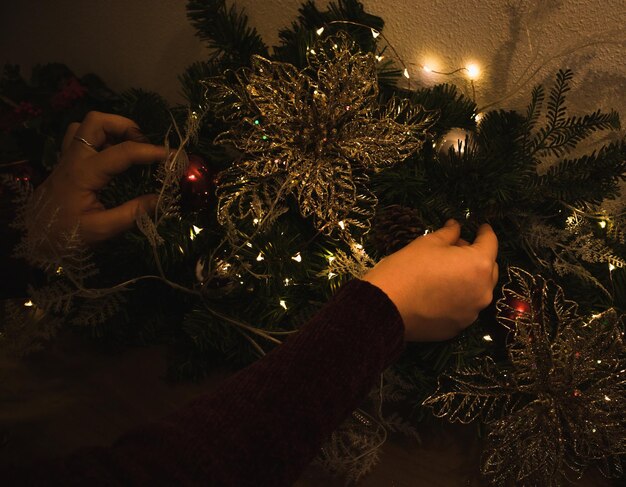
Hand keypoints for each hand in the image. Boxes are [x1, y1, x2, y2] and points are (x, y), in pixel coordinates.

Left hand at [31, 112, 167, 245]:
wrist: (33, 240)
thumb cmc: (66, 236)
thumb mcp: (102, 230)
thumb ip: (132, 213)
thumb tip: (161, 200)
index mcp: (83, 173)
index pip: (122, 152)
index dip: (151, 151)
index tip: (172, 157)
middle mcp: (73, 158)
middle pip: (96, 121)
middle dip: (125, 126)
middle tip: (143, 145)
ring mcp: (66, 158)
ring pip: (85, 126)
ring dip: (110, 130)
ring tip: (128, 148)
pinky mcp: (65, 164)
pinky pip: (80, 138)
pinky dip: (99, 139)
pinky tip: (111, 156)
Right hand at [363, 219, 497, 340]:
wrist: (385, 308)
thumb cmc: (406, 269)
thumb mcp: (426, 243)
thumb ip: (448, 234)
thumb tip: (456, 227)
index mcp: (478, 265)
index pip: (490, 243)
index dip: (485, 232)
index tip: (481, 227)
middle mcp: (483, 291)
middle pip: (489, 269)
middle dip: (477, 257)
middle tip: (457, 249)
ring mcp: (472, 313)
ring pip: (478, 290)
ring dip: (468, 278)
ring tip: (446, 273)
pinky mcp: (458, 328)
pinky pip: (464, 307)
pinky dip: (458, 298)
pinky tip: (439, 293)